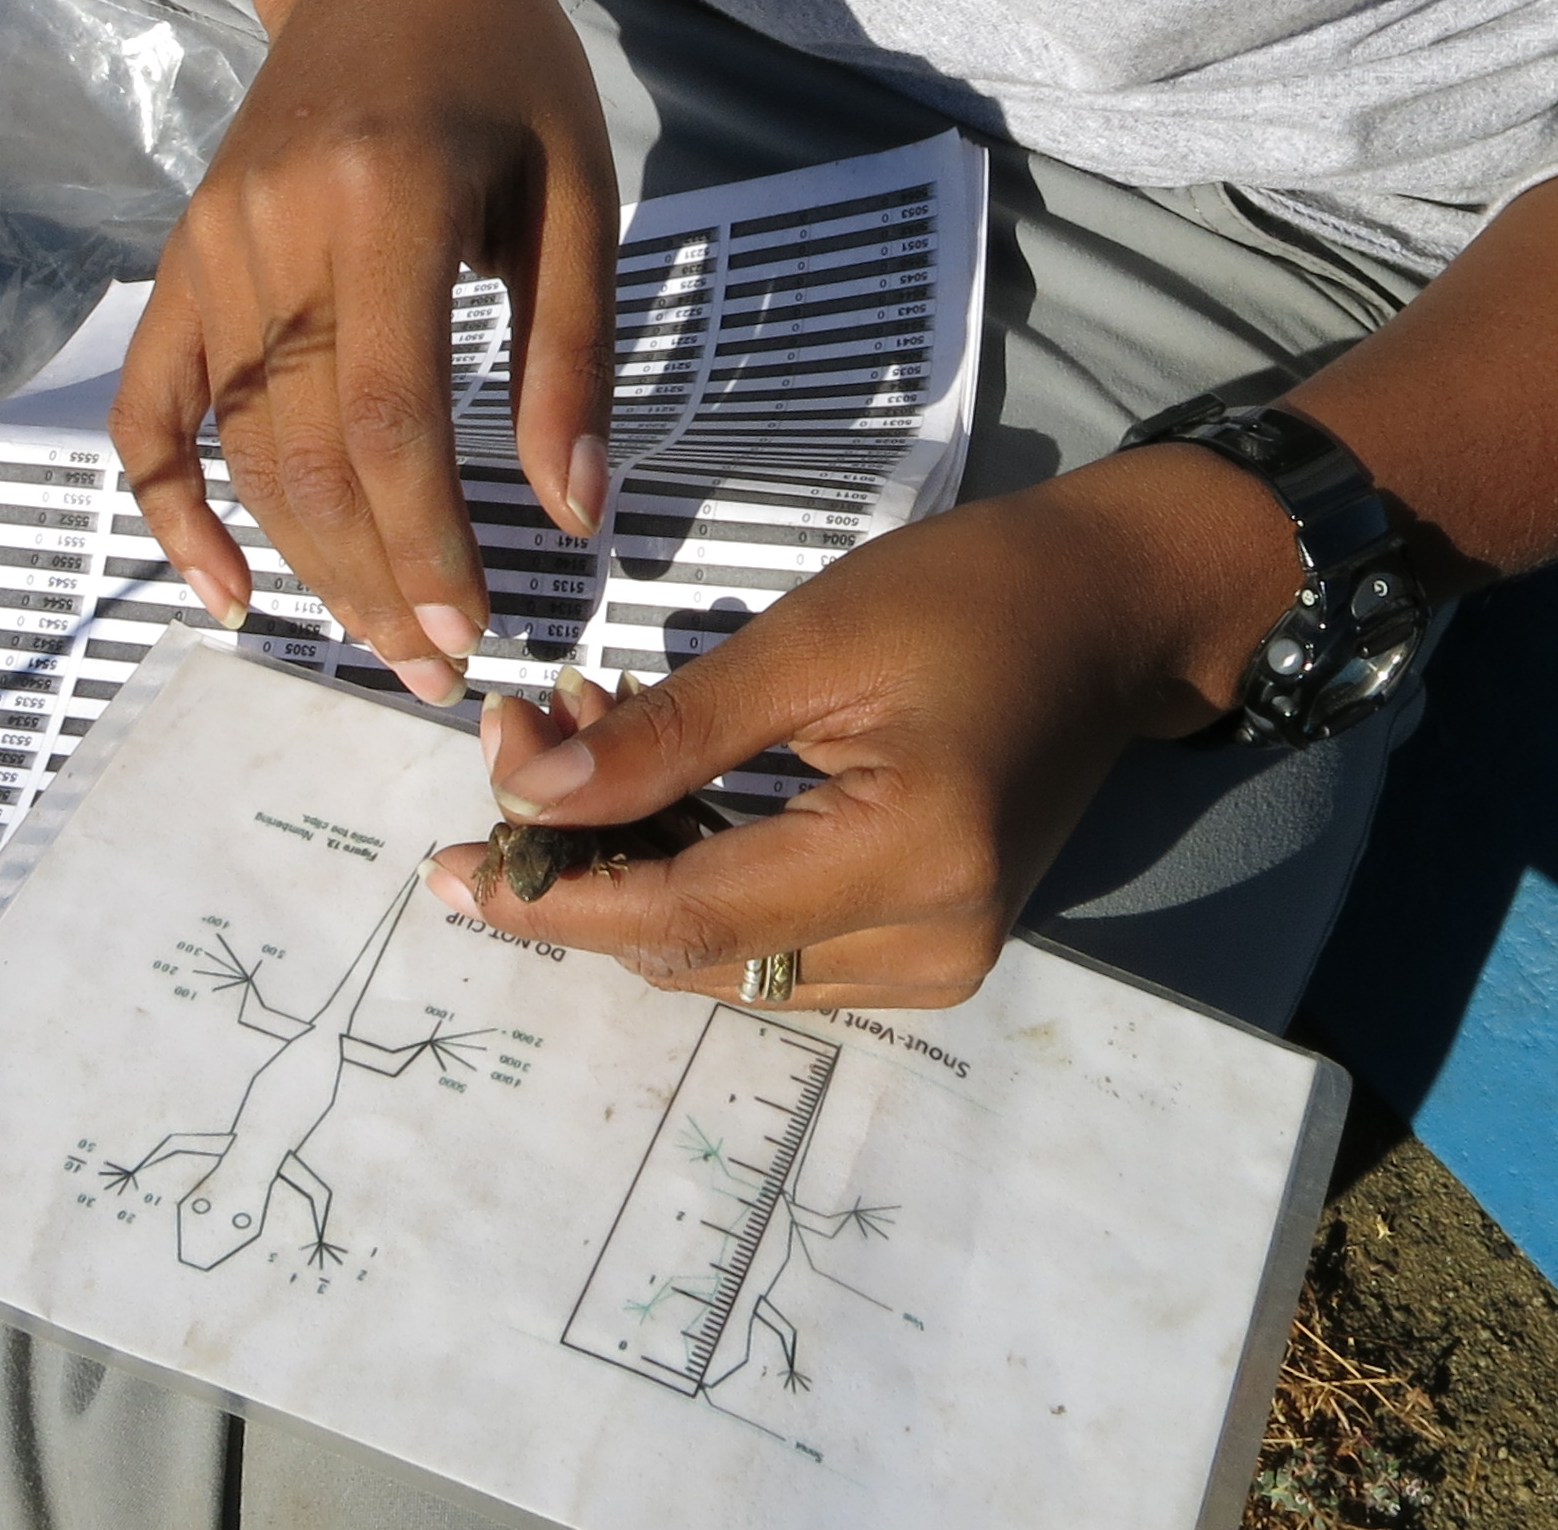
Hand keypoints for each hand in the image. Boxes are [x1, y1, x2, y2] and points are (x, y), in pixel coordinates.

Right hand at [111, 0, 618, 703]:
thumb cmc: (508, 67)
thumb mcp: (578, 192)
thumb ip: (571, 356)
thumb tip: (576, 516)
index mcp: (385, 199)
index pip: (389, 418)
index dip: (425, 545)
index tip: (473, 638)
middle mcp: (278, 227)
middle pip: (308, 452)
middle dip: (373, 583)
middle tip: (439, 674)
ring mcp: (215, 243)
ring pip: (242, 447)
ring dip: (306, 563)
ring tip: (381, 643)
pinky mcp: (186, 256)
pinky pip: (154, 405)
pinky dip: (173, 504)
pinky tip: (226, 590)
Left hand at [415, 447, 1304, 1006]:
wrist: (1110, 612)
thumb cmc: (969, 595)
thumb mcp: (808, 642)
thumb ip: (667, 735)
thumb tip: (526, 795)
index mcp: (910, 859)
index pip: (687, 916)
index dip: (557, 897)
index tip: (447, 861)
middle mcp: (931, 944)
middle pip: (698, 954)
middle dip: (582, 871)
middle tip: (515, 749)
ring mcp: (941, 961)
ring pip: (728, 961)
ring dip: (634, 874)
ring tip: (575, 749)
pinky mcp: (935, 949)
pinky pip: (778, 946)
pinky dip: (700, 881)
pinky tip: (652, 792)